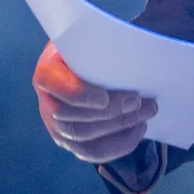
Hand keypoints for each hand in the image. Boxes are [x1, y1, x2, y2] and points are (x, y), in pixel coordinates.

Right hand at [32, 41, 157, 163]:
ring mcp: (56, 126)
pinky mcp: (71, 142)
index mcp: (47, 72)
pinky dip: (119, 145)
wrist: (84, 63)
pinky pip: (92, 153)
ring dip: (120, 127)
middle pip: (71, 118)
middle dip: (109, 113)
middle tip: (139, 101)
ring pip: (83, 138)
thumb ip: (102, 49)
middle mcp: (46, 103)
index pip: (53, 85)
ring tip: (146, 113)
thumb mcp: (91, 40)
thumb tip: (133, 59)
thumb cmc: (90, 48)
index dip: (78, 95)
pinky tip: (139, 129)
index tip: (104, 97)